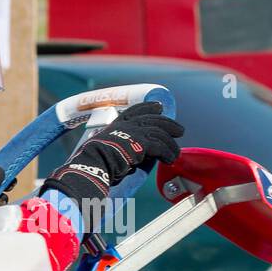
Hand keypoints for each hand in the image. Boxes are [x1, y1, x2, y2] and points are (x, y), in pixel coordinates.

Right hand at [43, 101, 183, 209]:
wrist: (92, 164)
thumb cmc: (93, 162)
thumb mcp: (105, 150)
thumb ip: (120, 150)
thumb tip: (133, 160)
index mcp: (115, 125)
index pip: (135, 111)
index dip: (148, 107)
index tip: (159, 107)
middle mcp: (126, 125)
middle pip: (152, 119)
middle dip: (168, 123)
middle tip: (179, 130)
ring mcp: (133, 132)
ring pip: (159, 133)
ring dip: (170, 144)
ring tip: (176, 153)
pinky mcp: (140, 143)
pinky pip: (159, 146)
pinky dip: (167, 153)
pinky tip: (170, 159)